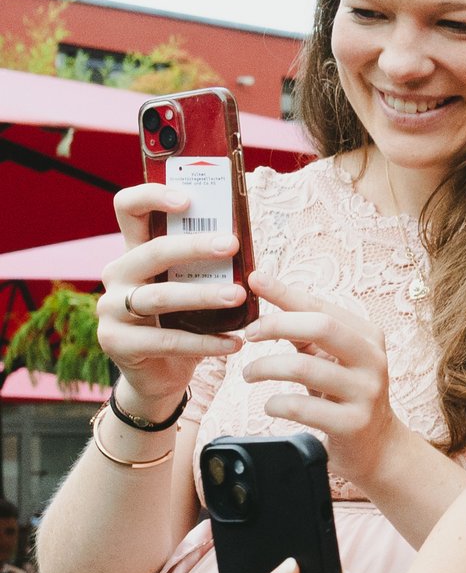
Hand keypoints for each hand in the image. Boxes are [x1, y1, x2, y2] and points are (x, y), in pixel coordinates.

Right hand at [97, 182, 245, 415]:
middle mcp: (117, 275)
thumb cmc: (184, 321)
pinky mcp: (116, 342)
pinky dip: (206, 342)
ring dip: (203, 295)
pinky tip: (236, 342)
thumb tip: (246, 242)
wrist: (159, 374)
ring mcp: (111, 309)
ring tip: (239, 296)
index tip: (188, 200)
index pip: (128, 209)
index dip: (152, 197)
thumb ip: (206, 265)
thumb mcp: (193, 286)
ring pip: (159, 296)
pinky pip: (167, 340)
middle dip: (193, 246)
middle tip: (231, 245)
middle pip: (151, 252)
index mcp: (134, 251)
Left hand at [238, 273, 410, 488]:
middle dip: (276, 325)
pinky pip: (301, 407)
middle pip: (321, 326)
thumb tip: (265, 287)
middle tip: (249, 334)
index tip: (255, 281)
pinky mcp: (352, 423)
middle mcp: (372, 360)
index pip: (321, 306)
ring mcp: (365, 392)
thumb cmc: (344, 393)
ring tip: (249, 374)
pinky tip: (270, 404)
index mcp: (367, 337)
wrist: (376, 444)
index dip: (285, 293)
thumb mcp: (331, 357)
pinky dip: (275, 403)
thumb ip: (303, 327)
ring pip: (304, 367)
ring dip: (264, 367)